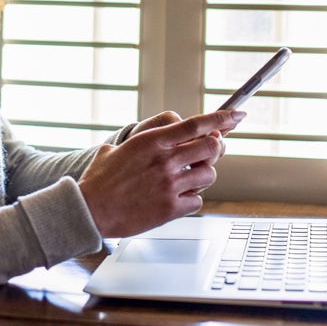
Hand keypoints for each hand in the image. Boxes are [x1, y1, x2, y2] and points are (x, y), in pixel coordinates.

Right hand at [79, 109, 244, 237]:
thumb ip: (148, 137)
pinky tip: (177, 198)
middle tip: (208, 153)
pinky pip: (197, 200)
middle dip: (215, 149)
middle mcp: (165, 161)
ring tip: (186, 179)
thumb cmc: (101, 180)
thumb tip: (171, 128)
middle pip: (212, 147)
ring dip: (203, 176)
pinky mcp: (170, 208)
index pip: (197, 124)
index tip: (238, 115)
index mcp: (153, 141)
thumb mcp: (120, 147)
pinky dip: (192, 199)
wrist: (89, 210)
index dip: (222, 117)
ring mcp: (170, 185)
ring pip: (209, 175)